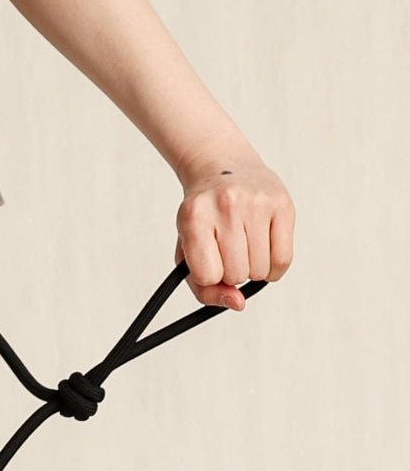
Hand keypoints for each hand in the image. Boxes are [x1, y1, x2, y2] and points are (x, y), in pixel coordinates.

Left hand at [173, 145, 294, 310]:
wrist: (222, 167)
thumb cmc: (203, 217)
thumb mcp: (188, 250)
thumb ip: (203, 288)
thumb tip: (238, 303)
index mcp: (193, 218)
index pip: (207, 276)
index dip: (210, 276)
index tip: (210, 261)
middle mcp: (226, 206)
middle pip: (236, 275)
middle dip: (232, 273)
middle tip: (228, 251)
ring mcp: (256, 203)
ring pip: (260, 271)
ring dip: (253, 270)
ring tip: (244, 247)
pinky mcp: (282, 203)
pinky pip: (283, 260)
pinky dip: (273, 269)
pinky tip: (264, 252)